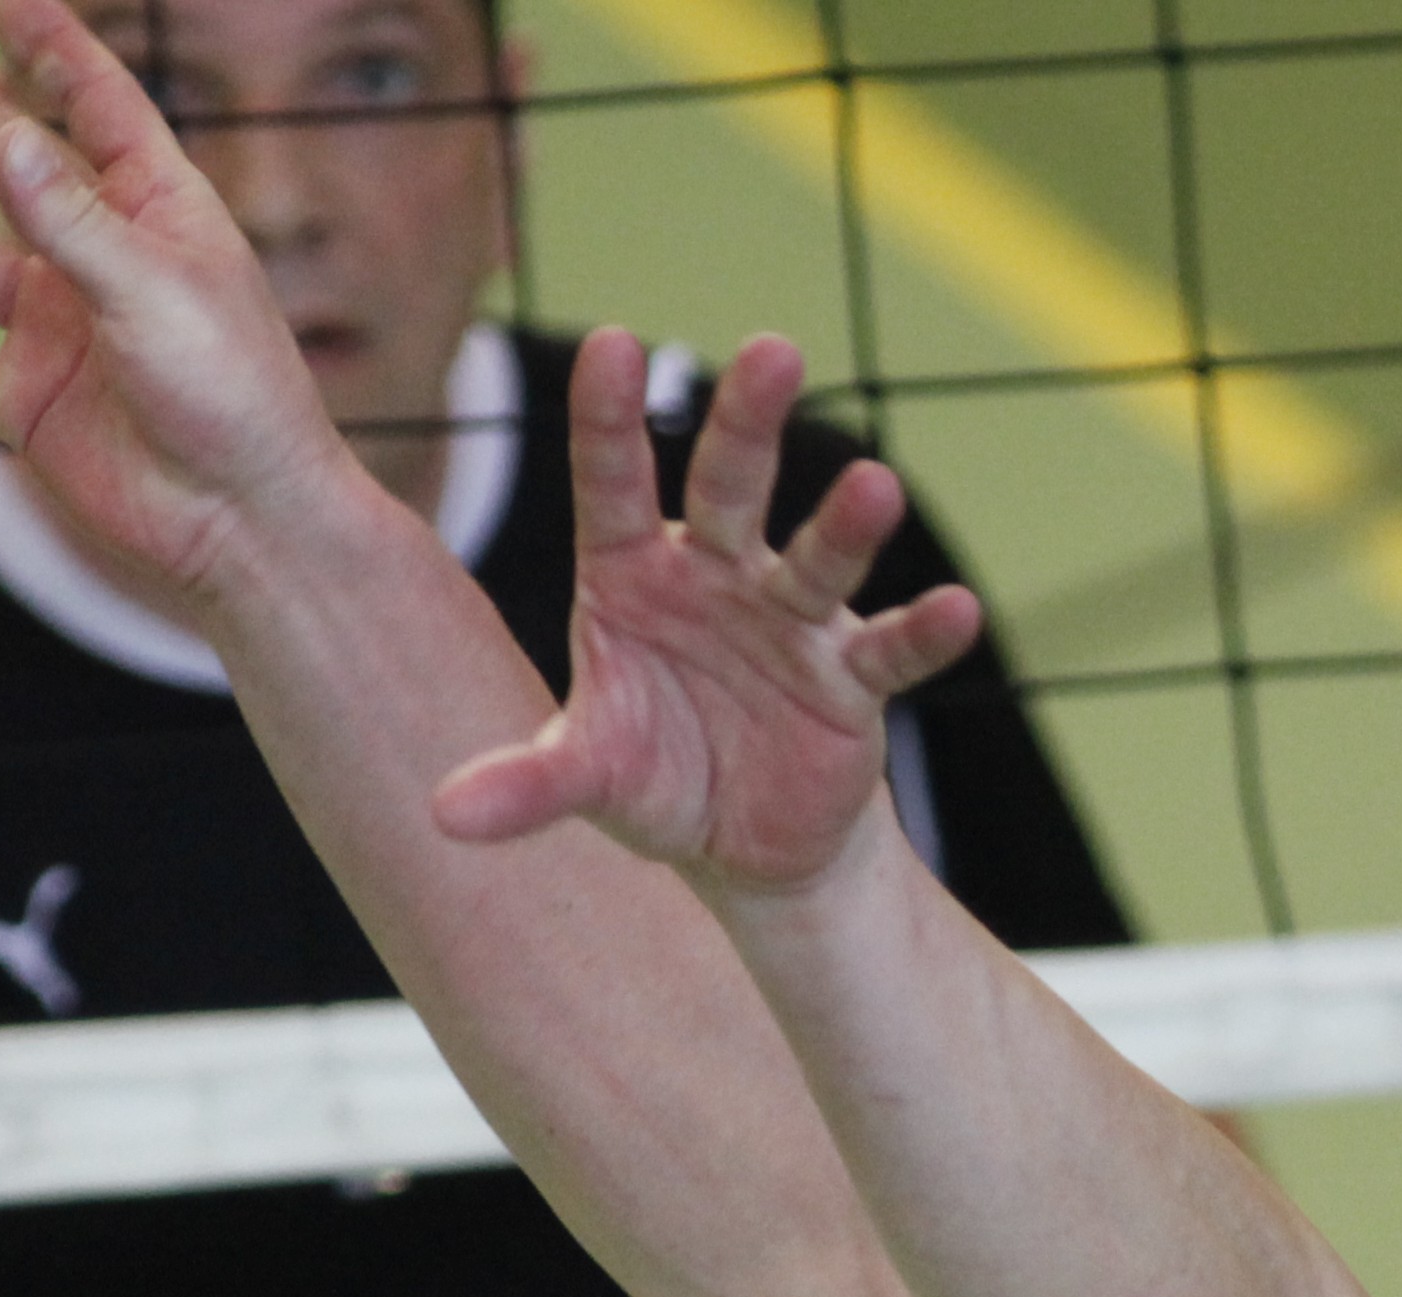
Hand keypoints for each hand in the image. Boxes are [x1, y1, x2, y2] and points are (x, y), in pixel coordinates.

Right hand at [0, 0, 332, 604]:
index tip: (8, 2)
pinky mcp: (29, 408)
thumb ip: (69, 216)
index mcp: (156, 212)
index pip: (99, 107)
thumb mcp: (151, 287)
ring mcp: (59, 335)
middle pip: (19, 174)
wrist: (245, 526)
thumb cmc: (231, 396)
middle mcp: (103, 263)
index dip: (54, 51)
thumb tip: (2, 131)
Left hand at [433, 329, 984, 891]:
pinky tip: (957, 611)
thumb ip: (528, 783)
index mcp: (632, 576)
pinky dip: (922, 633)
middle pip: (732, 486)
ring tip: (877, 487)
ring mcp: (788, 622)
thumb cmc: (657, 777)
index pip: (613, 484)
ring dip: (848, 526)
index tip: (611, 346)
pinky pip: (888, 651)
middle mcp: (714, 576)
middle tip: (774, 353)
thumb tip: (444, 819)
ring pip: (817, 556)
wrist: (743, 846)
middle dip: (750, 423)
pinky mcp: (849, 682)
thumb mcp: (590, 775)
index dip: (610, 421)